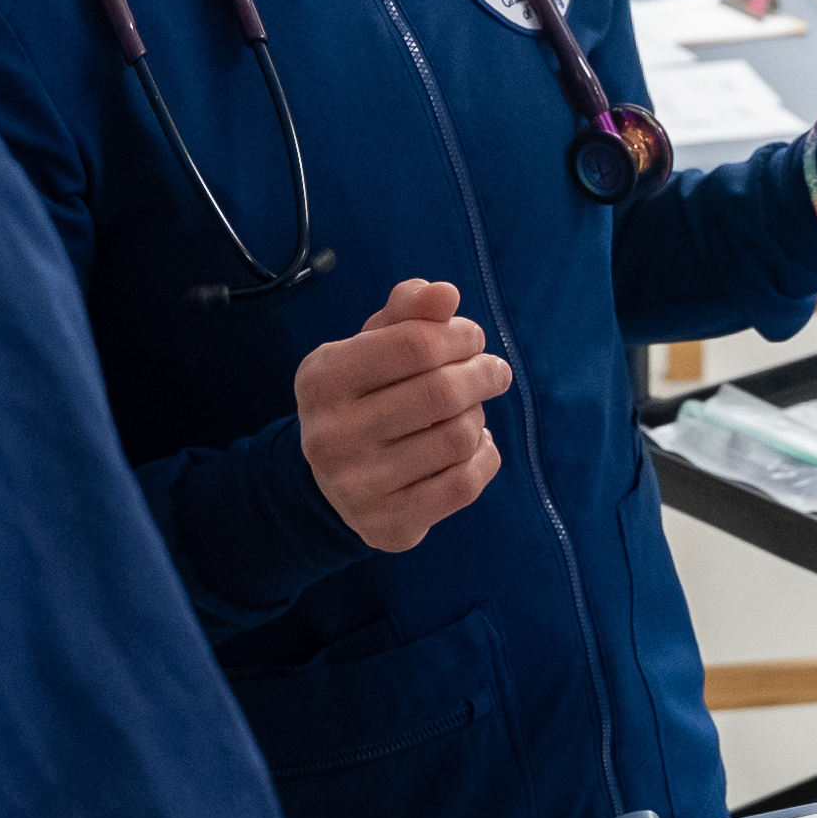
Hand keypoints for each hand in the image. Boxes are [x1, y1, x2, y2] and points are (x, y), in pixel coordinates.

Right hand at [294, 279, 511, 552]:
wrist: (329, 483)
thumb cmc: (363, 396)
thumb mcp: (371, 345)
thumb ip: (408, 311)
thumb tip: (446, 294)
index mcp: (322, 378)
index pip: (414, 345)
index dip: (458, 336)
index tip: (472, 338)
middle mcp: (331, 434)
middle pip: (441, 392)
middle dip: (481, 374)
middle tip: (494, 371)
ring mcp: (357, 485)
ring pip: (458, 437)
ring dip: (478, 417)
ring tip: (469, 411)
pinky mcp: (387, 523)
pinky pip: (464, 484)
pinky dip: (485, 457)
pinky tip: (475, 446)